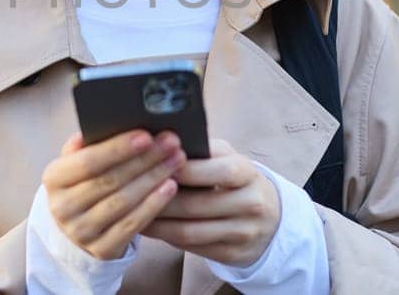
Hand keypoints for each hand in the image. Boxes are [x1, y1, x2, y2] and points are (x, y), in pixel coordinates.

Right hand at [41, 130, 186, 259]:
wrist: (75, 228)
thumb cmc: (83, 184)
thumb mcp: (77, 162)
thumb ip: (90, 143)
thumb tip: (112, 121)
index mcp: (54, 178)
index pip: (88, 161)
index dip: (118, 148)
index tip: (147, 135)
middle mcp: (62, 207)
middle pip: (110, 180)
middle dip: (145, 159)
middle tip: (172, 143)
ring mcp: (81, 231)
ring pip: (123, 202)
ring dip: (154, 179)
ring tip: (176, 161)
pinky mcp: (101, 249)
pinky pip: (132, 225)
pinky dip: (153, 204)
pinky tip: (170, 187)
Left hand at [143, 139, 280, 266]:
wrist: (268, 218)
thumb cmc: (234, 180)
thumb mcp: (227, 158)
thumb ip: (202, 150)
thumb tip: (162, 142)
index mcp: (248, 173)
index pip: (217, 171)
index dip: (183, 169)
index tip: (153, 164)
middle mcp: (250, 204)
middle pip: (197, 205)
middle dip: (159, 199)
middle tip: (130, 192)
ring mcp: (243, 233)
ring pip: (190, 232)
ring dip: (157, 223)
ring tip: (131, 212)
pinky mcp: (232, 255)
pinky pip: (192, 248)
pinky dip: (166, 238)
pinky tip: (148, 227)